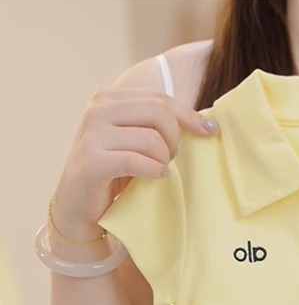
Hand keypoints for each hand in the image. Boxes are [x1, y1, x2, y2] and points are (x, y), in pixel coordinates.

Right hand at [52, 88, 218, 241]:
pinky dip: (153, 171)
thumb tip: (203, 122)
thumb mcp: (136, 143)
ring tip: (158, 171)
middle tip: (170, 159)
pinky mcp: (92, 160)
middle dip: (174, 138)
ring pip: (151, 138)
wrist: (80, 205)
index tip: (212, 131)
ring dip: (163, 160)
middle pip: (158, 112)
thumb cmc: (115, 174)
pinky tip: (156, 177)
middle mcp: (98, 110)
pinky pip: (136, 161)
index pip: (160, 99)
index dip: (190, 115)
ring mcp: (92, 133)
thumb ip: (157, 127)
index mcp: (109, 100)